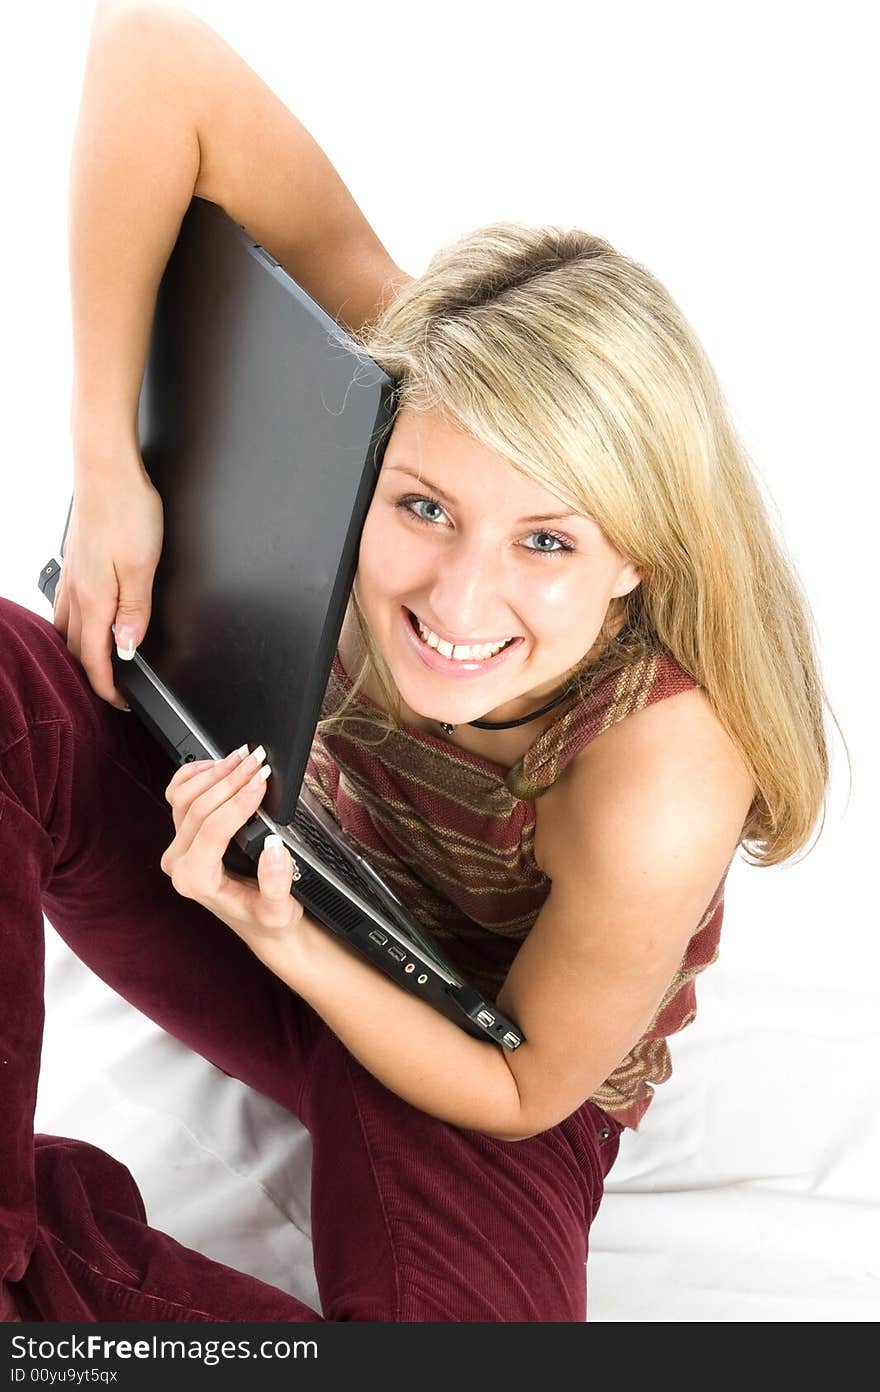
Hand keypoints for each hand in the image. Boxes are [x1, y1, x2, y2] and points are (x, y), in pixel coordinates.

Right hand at [52, 448, 163, 710]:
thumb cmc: (127, 510)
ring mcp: (72, 575)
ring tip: (100, 663)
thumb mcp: (144, 566)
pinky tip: (87, 621)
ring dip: (81, 651)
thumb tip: (127, 647)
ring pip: (68, 628)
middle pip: (77, 648)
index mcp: (93, 598)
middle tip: (115, 690)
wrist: (106, 468)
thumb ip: (136, 611)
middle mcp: (76, 591)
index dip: (108, 688)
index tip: (122, 703)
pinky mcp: (74, 561)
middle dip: (93, 674)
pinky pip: (68, 606)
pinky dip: (76, 625)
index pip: (95, 658)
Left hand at [160, 744, 303, 952]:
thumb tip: (274, 850)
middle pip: (197, 807)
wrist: (259, 923)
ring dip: (215, 772)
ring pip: (183, 795)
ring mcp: (177, 846)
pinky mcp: (182, 832)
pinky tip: (221, 764)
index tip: (262, 781)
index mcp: (196, 882)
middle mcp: (179, 863)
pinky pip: (177, 793)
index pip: (212, 830)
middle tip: (260, 761)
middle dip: (231, 779)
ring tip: (245, 758)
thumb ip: (276, 885)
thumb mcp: (279, 911)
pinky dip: (196, 773)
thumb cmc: (267, 918)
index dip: (237, 801)